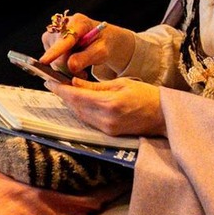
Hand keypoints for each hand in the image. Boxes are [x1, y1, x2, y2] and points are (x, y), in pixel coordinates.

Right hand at [39, 12, 134, 75]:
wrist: (100, 40)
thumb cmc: (103, 43)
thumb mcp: (101, 51)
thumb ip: (86, 58)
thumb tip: (70, 65)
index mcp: (79, 22)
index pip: (65, 39)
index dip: (55, 51)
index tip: (44, 61)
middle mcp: (61, 25)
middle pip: (58, 54)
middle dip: (69, 68)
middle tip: (83, 73)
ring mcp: (53, 34)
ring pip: (54, 60)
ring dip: (67, 69)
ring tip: (81, 66)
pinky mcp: (48, 43)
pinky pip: (52, 61)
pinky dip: (62, 67)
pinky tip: (72, 62)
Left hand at [43, 75, 164, 137]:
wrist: (164, 116)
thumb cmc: (147, 95)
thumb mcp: (121, 83)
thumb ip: (95, 86)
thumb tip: (74, 82)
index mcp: (110, 103)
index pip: (77, 96)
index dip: (60, 89)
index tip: (49, 80)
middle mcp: (106, 119)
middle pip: (75, 107)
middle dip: (63, 95)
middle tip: (53, 83)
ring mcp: (107, 129)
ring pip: (80, 115)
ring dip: (70, 104)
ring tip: (63, 91)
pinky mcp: (109, 134)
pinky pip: (88, 121)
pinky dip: (80, 111)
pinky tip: (78, 102)